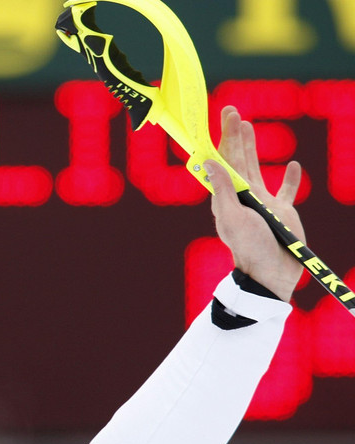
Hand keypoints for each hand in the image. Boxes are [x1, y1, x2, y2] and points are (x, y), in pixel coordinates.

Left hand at [204, 105, 304, 301]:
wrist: (271, 273)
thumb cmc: (249, 247)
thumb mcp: (233, 217)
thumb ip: (222, 190)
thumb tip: (209, 162)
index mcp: (228, 196)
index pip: (223, 160)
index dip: (222, 138)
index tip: (222, 117)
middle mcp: (243, 196)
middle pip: (237, 159)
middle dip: (234, 135)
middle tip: (232, 111)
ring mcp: (263, 203)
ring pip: (257, 168)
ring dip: (252, 147)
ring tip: (248, 127)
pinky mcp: (282, 212)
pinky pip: (287, 192)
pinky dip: (291, 179)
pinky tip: (294, 165)